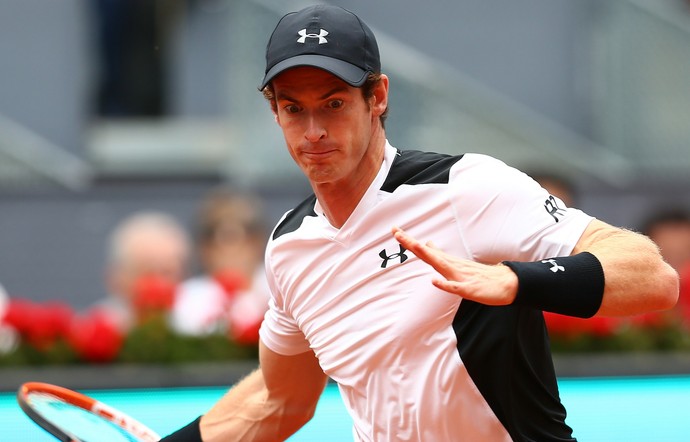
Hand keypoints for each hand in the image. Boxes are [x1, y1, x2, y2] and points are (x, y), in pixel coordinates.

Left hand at [392, 227, 517, 305]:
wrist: (506, 284)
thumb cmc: (479, 276)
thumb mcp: (456, 265)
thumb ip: (440, 256)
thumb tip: (427, 244)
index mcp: (448, 262)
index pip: (424, 250)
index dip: (409, 241)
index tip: (395, 231)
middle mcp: (452, 266)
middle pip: (428, 254)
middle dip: (412, 244)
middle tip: (396, 232)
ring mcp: (460, 276)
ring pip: (441, 265)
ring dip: (428, 256)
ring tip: (415, 247)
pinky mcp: (469, 289)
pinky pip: (455, 287)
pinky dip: (445, 284)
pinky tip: (435, 281)